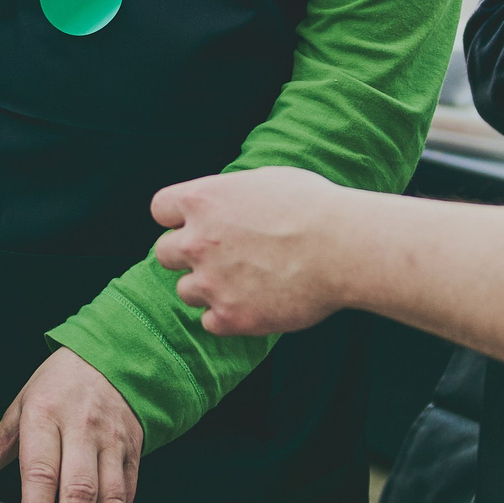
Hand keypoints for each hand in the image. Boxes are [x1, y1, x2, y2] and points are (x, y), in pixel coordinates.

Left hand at [0, 348, 142, 502]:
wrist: (112, 360)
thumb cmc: (60, 385)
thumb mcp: (20, 406)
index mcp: (45, 415)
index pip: (42, 470)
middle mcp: (82, 430)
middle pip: (80, 492)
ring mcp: (112, 445)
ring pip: (110, 501)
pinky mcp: (134, 456)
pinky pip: (128, 498)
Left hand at [152, 166, 357, 337]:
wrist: (343, 248)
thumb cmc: (314, 207)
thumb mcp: (266, 180)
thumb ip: (233, 194)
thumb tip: (227, 203)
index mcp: (202, 201)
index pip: (160, 208)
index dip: (178, 217)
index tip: (196, 223)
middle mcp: (197, 242)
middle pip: (164, 253)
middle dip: (188, 254)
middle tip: (221, 257)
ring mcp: (211, 283)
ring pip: (186, 291)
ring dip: (207, 287)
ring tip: (245, 281)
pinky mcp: (231, 317)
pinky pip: (209, 322)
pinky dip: (227, 316)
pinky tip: (254, 303)